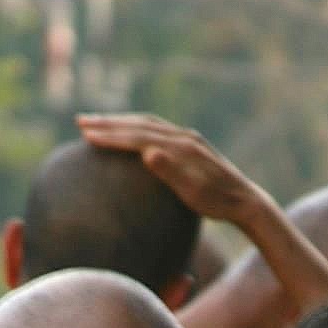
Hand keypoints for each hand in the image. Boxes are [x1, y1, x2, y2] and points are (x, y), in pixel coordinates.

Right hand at [77, 113, 269, 229]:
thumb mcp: (194, 193)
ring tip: (98, 124)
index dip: (111, 134)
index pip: (138, 136)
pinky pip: (158, 130)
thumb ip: (171, 172)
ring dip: (121, 122)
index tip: (86, 134)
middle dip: (108, 122)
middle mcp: (183, 137)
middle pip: (139, 123)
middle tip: (81, 122)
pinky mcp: (191, 145)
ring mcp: (187, 139)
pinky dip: (137, 128)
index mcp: (180, 147)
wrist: (246, 201)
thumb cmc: (218, 204)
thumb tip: (147, 153)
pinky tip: (130, 136)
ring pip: (147, 123)